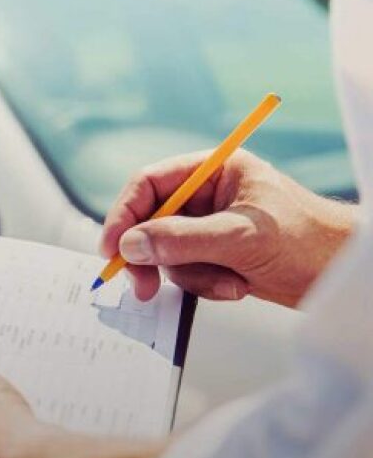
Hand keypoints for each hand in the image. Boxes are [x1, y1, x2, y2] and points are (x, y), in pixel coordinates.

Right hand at [101, 150, 356, 306]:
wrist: (345, 274)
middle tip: (143, 286)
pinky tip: (237, 286)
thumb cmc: (309, 241)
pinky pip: (186, 272)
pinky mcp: (216, 255)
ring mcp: (210, 226)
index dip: (124, 215)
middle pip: (151, 221)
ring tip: (228, 282)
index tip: (112, 249)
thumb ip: (181, 239)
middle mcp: (208, 195)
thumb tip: (130, 245)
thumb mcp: (240, 237)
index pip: (150, 184)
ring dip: (190, 275)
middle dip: (152, 256)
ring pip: (166, 253)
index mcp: (215, 171)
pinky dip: (205, 285)